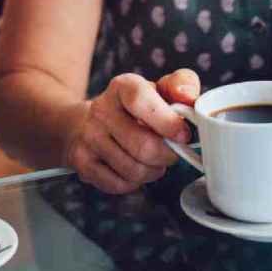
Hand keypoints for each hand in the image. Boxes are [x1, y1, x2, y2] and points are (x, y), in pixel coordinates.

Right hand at [66, 69, 200, 194]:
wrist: (87, 123)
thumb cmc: (134, 109)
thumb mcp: (158, 89)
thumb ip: (181, 85)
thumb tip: (188, 96)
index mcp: (121, 87)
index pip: (140, 100)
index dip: (167, 121)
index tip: (183, 134)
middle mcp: (101, 109)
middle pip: (143, 146)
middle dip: (167, 155)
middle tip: (172, 151)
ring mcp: (89, 136)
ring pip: (134, 170)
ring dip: (153, 171)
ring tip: (153, 160)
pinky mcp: (83, 161)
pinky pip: (119, 184)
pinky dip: (134, 183)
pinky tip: (134, 169)